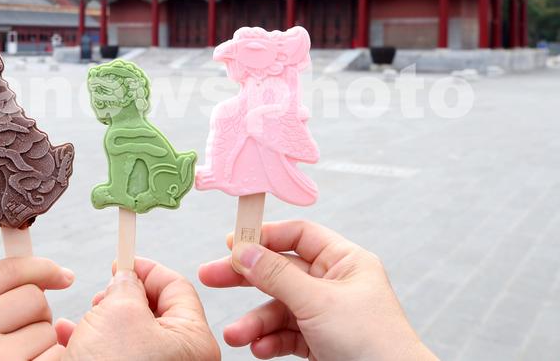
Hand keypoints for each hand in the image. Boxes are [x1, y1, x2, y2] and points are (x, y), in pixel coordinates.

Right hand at [56, 258, 219, 360]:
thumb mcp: (119, 313)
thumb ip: (126, 287)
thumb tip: (126, 280)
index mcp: (194, 341)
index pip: (177, 288)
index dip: (148, 270)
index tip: (125, 261)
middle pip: (155, 313)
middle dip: (124, 298)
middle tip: (102, 294)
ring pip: (131, 337)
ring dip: (102, 321)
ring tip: (83, 318)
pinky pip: (115, 355)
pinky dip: (92, 343)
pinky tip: (68, 336)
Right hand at [199, 221, 437, 360]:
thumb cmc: (374, 343)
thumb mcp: (318, 302)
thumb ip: (277, 275)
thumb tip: (244, 250)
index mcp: (345, 262)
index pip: (298, 236)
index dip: (265, 237)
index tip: (233, 242)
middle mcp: (334, 284)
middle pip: (280, 271)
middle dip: (246, 278)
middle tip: (211, 277)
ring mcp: (326, 314)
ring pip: (279, 307)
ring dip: (255, 321)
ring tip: (236, 335)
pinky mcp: (320, 341)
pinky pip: (286, 334)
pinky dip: (270, 340)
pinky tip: (259, 348)